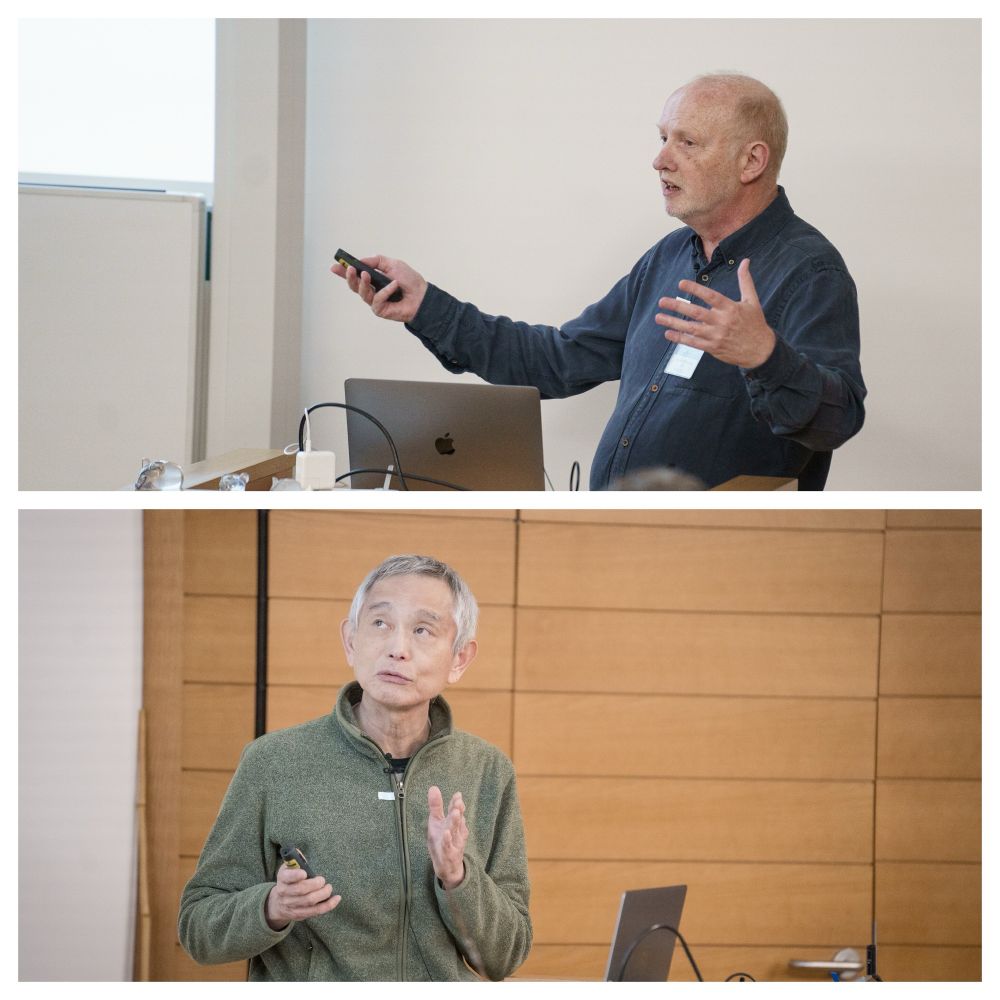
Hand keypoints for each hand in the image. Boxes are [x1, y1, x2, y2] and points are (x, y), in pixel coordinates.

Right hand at [264, 863, 340, 929]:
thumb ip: (296, 860)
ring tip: (329, 887)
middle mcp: (285, 893)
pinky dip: (328, 905)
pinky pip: (316, 911)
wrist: (278, 903)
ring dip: (322, 894)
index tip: (305, 873)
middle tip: (322, 880)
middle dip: (314, 884)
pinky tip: (337, 898)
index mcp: (282, 878)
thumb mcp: (288, 868)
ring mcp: (292, 905)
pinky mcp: (301, 914)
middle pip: (300, 890)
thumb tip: (300, 852)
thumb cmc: (288, 880)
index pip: (287, 877)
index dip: (295, 875)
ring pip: (309, 901)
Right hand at [330, 254, 427, 323]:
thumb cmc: (409, 280)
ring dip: (363, 282)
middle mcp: (371, 290)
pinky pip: (376, 299)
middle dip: (349, 277)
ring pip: (361, 292)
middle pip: (353, 285)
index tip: (334, 266)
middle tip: (350, 269)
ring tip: (366, 274)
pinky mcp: (380, 310)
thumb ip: (376, 261)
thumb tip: (361, 261)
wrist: (422, 295)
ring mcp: (375, 301)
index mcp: (373, 279)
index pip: (355, 275)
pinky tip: (394, 286)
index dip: (343, 271)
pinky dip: (384, 291)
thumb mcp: (392, 264)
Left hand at [427, 785, 467, 889]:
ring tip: (455, 813)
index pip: (456, 810)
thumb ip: (436, 806)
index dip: (456, 803)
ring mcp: (453, 842)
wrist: (448, 866)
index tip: (458, 795)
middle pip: (456, 819)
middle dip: (457, 810)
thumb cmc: (443, 840)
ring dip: (455, 822)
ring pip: (454, 831)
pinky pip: (448, 846)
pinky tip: (446, 833)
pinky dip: (447, 840)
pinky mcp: (448, 853)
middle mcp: (455, 831)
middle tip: (458, 801)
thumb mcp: (437, 822)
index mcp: (453, 822)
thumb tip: (433, 787)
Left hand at [654, 258, 775, 368]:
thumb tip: (745, 261)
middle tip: (661, 301)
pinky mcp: (712, 348)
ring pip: (691, 328)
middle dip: (677, 306)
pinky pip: (693, 343)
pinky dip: (680, 338)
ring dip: (673, 323)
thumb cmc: (755, 323)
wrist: (760, 350)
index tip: (681, 283)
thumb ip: (745, 280)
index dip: (695, 289)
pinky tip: (668, 333)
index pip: (710, 296)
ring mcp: (716, 336)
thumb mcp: (752, 300)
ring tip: (658, 317)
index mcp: (730, 308)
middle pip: (696, 312)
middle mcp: (722, 322)